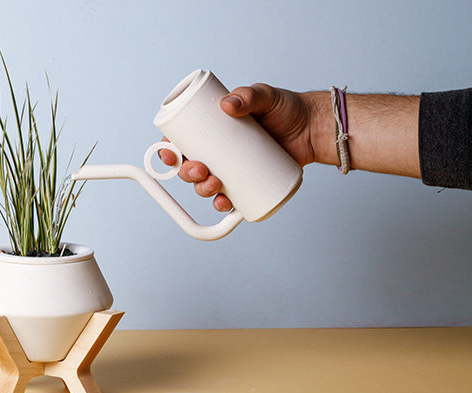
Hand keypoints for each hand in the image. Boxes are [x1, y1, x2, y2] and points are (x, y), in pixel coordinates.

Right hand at [160, 83, 318, 210]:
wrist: (315, 127)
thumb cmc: (288, 108)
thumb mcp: (266, 96)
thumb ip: (249, 95)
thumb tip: (228, 105)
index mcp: (213, 130)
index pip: (183, 141)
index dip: (169, 150)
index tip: (169, 154)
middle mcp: (219, 151)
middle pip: (190, 167)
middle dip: (187, 174)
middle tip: (200, 170)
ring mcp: (233, 168)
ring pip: (206, 185)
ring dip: (202, 190)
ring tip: (215, 184)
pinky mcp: (248, 183)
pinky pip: (230, 198)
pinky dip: (224, 205)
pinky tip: (224, 204)